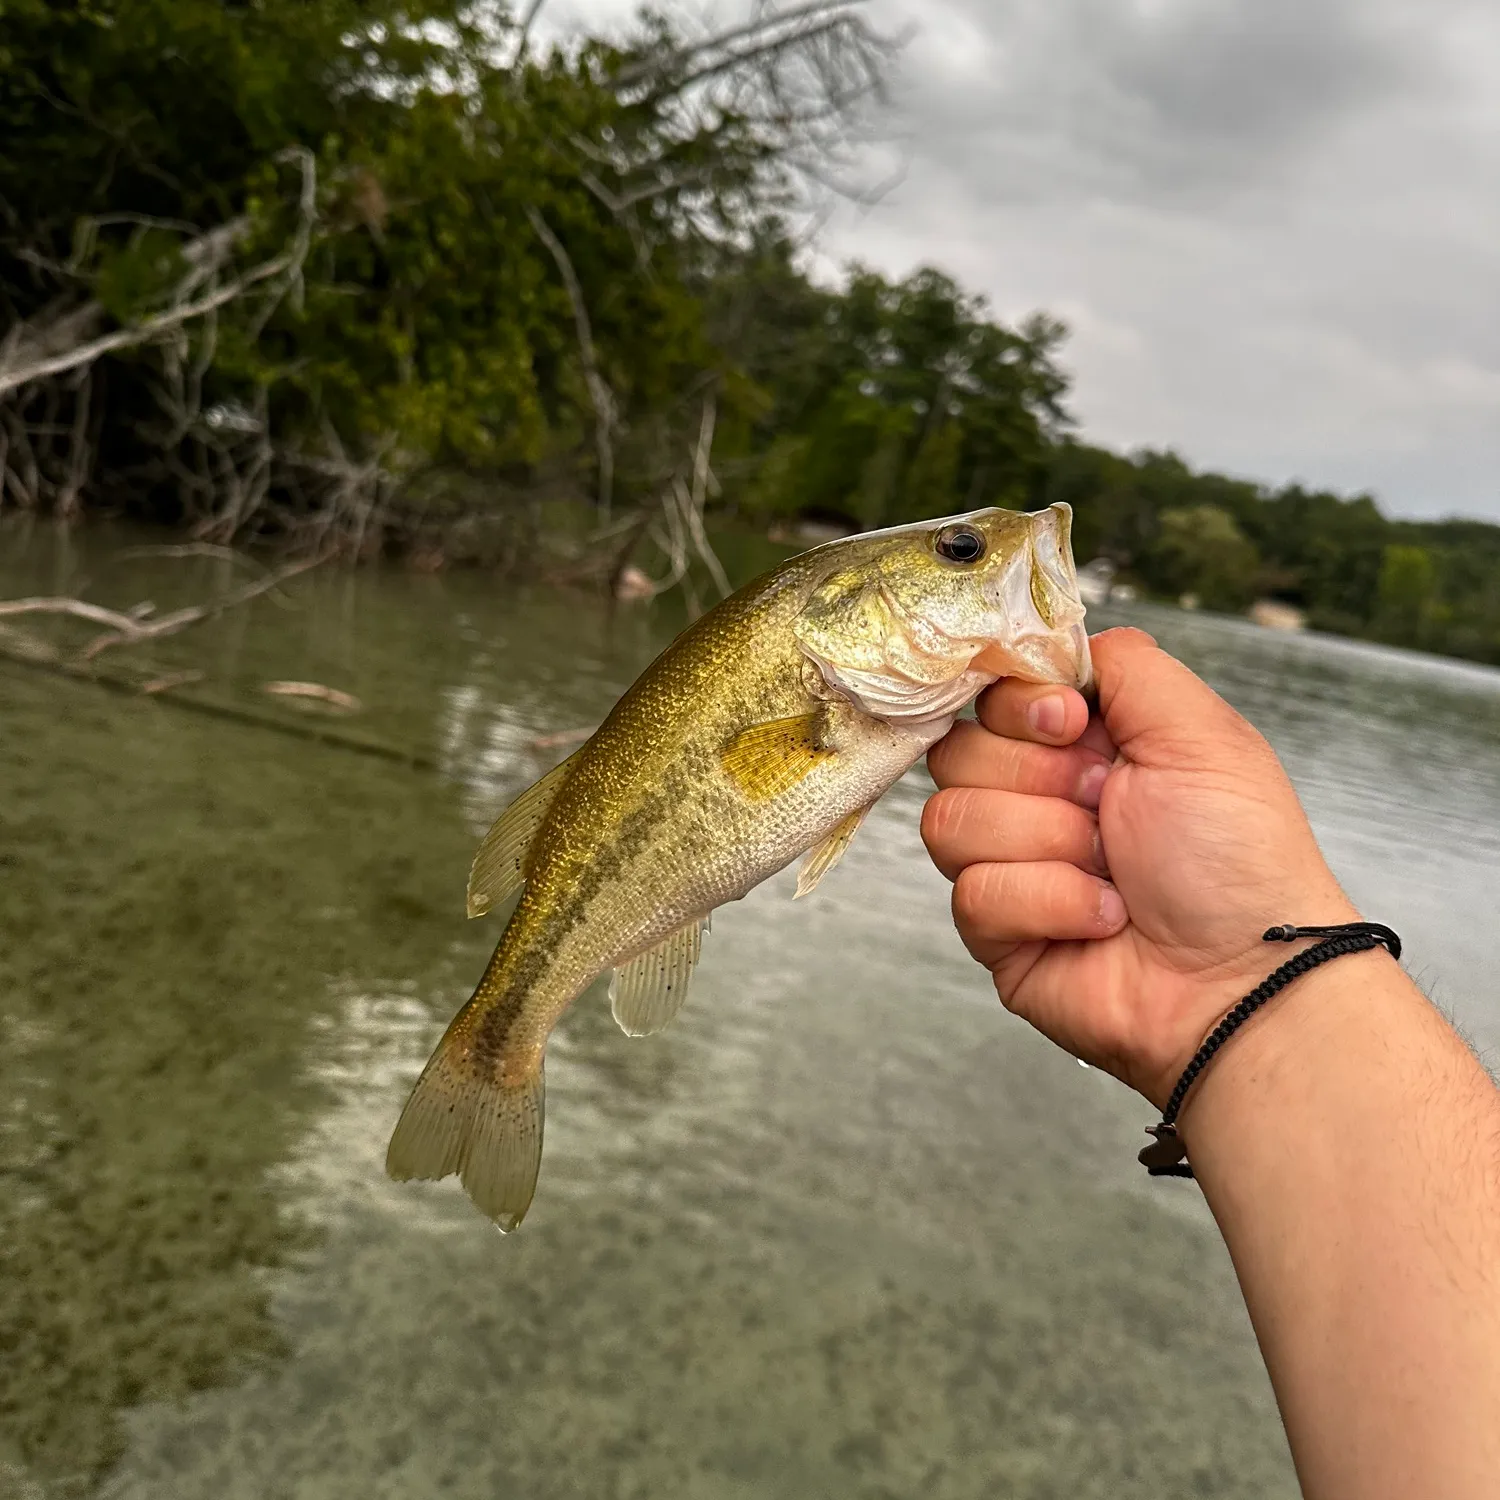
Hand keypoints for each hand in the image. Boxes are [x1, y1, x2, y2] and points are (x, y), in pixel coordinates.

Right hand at [923, 627, 1359, 1107]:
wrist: (1242, 978)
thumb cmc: (1238, 858)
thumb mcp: (1199, 730)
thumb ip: (1123, 662)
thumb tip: (1051, 642)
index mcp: (1081, 741)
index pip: (989, 692)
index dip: (1017, 703)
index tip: (1067, 720)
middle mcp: (1038, 796)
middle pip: (956, 752)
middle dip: (1038, 778)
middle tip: (1107, 806)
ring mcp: (1012, 864)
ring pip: (950, 821)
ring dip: (1045, 843)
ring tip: (1111, 871)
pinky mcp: (996, 931)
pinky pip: (972, 893)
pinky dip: (1047, 901)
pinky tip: (1102, 919)